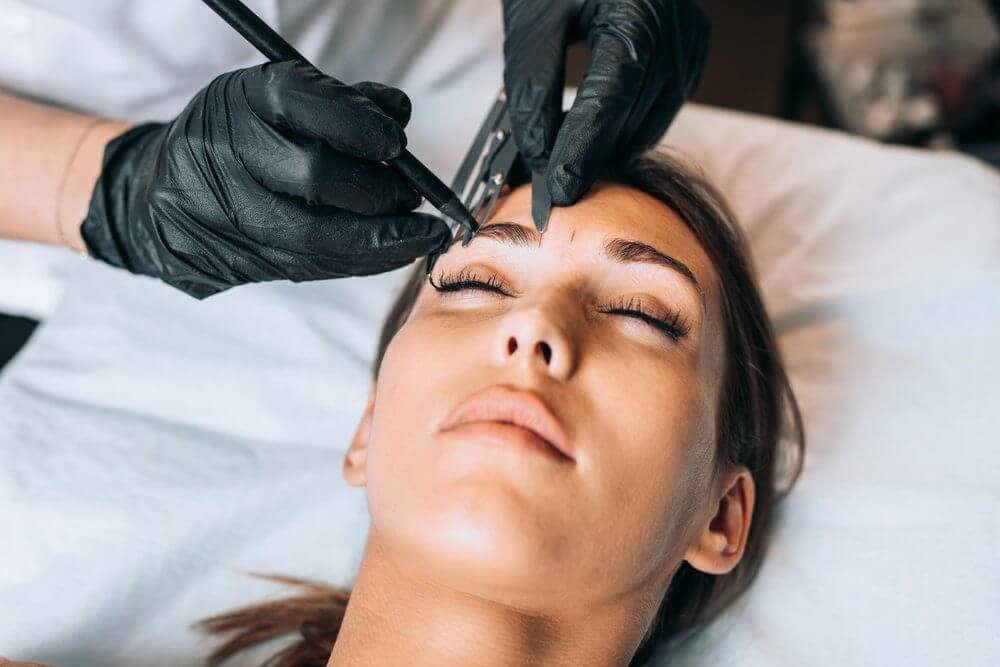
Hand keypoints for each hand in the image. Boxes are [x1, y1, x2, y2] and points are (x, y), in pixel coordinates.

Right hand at [81, 61, 450, 298]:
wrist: (165, 192)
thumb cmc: (241, 134)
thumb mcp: (280, 98)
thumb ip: (344, 103)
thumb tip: (397, 117)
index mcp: (246, 101)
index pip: (311, 110)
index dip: (364, 129)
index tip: (398, 143)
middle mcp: (231, 155)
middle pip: (315, 178)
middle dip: (377, 192)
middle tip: (411, 196)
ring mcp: (231, 212)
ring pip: (316, 237)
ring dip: (383, 241)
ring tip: (422, 234)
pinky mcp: (242, 259)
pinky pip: (314, 267)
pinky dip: (364, 262)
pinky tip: (396, 252)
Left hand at [502, 0, 708, 204]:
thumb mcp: (534, 18)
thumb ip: (533, 88)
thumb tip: (538, 154)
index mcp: (636, 14)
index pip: (609, 101)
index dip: (581, 152)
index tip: (557, 190)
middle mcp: (674, 32)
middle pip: (630, 118)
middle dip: (587, 154)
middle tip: (547, 180)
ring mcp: (689, 44)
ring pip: (647, 123)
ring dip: (606, 144)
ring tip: (564, 151)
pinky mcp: (690, 54)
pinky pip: (659, 108)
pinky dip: (625, 125)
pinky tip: (596, 126)